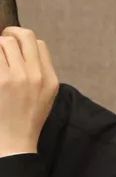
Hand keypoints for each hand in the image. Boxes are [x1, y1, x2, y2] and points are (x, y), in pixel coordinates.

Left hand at [0, 27, 58, 157]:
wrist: (15, 142)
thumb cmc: (27, 120)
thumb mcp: (46, 97)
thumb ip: (40, 74)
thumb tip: (23, 52)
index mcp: (49, 79)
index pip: (40, 44)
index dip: (25, 41)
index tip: (14, 45)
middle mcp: (35, 75)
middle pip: (23, 37)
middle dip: (9, 34)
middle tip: (1, 40)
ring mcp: (16, 78)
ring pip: (4, 43)